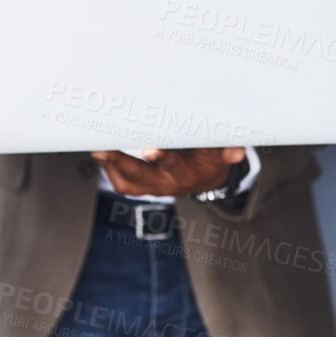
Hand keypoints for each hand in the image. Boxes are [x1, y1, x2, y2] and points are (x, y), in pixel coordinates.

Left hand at [90, 147, 244, 197]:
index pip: (174, 167)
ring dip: (111, 168)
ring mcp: (153, 188)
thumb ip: (228, 150)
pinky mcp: (143, 188)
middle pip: (142, 177)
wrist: (206, 179)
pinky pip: (124, 186)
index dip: (162, 160)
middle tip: (104, 148)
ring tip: (98, 151)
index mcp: (186, 174)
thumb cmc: (211, 159)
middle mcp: (167, 184)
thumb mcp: (222, 154)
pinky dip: (111, 172)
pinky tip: (103, 157)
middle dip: (122, 162)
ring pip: (128, 184)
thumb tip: (237, 151)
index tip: (149, 150)